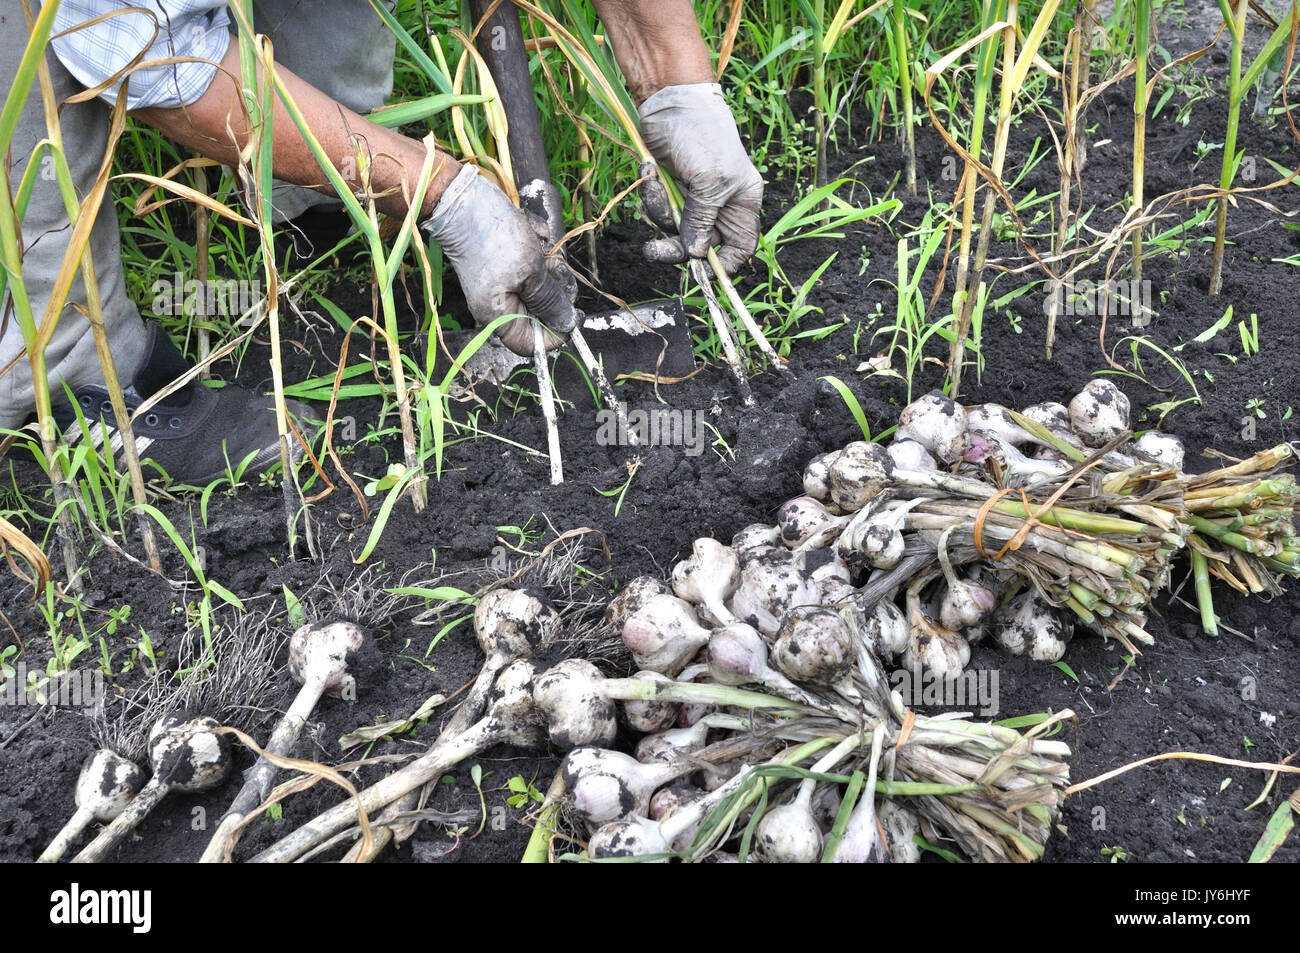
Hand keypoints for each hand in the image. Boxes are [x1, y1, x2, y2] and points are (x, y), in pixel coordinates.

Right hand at [422, 166, 577, 355]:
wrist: (463, 201)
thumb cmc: (493, 238)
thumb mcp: (531, 272)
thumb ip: (551, 301)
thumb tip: (568, 324)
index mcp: (497, 318)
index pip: (531, 344)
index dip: (557, 333)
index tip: (576, 312)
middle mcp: (498, 306)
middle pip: (540, 314)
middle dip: (553, 290)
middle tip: (554, 267)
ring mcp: (502, 286)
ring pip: (540, 288)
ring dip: (547, 267)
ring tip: (540, 247)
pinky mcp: (506, 266)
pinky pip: (532, 267)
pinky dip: (538, 253)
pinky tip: (533, 237)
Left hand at [638, 83, 763, 274]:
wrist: (672, 101)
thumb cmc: (703, 136)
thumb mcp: (709, 183)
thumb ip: (703, 221)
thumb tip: (696, 255)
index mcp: (742, 203)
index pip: (740, 247)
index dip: (724, 264)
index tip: (701, 270)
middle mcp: (721, 204)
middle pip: (701, 245)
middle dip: (676, 246)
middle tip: (653, 251)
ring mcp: (694, 197)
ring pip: (675, 228)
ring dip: (659, 211)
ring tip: (653, 184)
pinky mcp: (671, 188)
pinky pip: (659, 207)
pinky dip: (651, 194)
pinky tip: (650, 172)